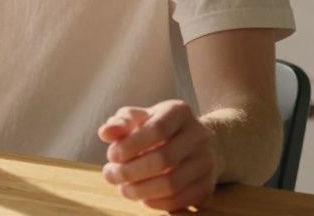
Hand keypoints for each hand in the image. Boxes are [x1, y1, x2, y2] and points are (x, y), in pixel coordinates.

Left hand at [97, 100, 216, 212]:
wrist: (191, 142)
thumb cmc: (155, 128)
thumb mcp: (137, 118)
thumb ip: (120, 123)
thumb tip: (105, 133)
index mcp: (179, 112)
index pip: (157, 129)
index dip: (131, 145)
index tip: (111, 156)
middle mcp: (199, 134)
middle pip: (164, 159)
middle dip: (131, 171)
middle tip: (111, 176)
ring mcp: (206, 160)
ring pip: (173, 183)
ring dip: (141, 190)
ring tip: (123, 189)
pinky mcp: (208, 184)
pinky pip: (182, 199)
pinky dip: (158, 202)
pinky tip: (142, 198)